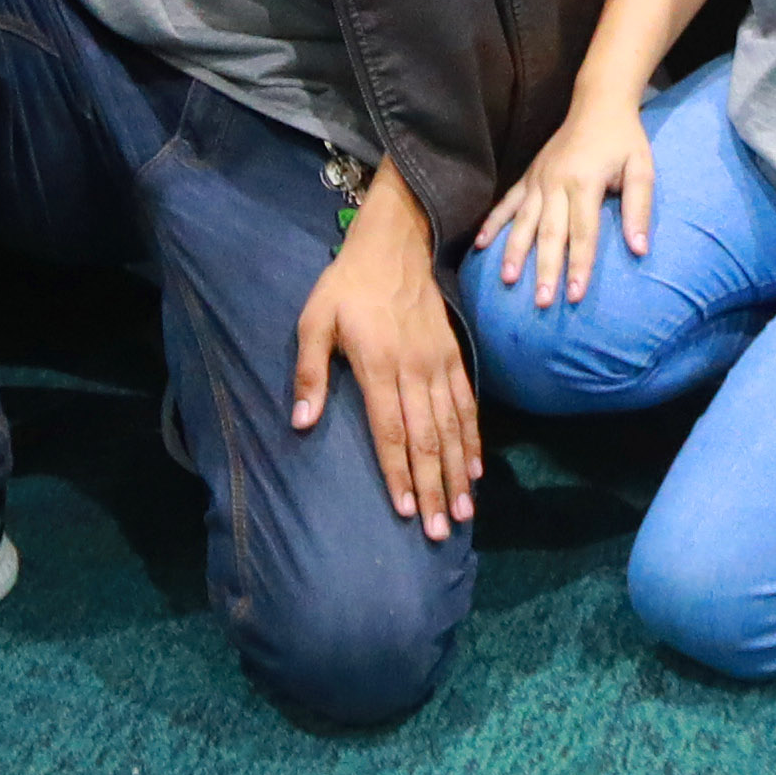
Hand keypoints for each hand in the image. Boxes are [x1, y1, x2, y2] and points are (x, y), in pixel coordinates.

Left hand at [288, 185, 481, 535]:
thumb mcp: (314, 320)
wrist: (396, 244)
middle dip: (433, 488)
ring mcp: (439, 364)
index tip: (405, 511)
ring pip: (452, 428)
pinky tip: (475, 470)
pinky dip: (473, 439)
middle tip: (438, 530)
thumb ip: (309, 372)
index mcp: (378, 364)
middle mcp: (414, 370)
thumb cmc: (346, 286)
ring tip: (462, 512)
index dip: (398, 472)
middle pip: (427, 439)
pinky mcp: (454, 356)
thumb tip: (300, 422)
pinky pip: (467, 404)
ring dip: (457, 473)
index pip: (390, 430)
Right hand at [479, 87, 651, 310]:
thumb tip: (640, 250)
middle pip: (550, 233)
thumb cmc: (624, 140)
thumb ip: (638, 209)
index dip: (580, 265)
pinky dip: (493, 223)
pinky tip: (480, 244)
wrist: (598, 103)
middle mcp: (556, 182)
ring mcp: (538, 179)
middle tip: (543, 301)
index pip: (583, 232)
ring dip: (514, 251)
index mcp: (585, 181)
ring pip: (523, 221)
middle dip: (546, 268)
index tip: (576, 295)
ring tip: (508, 279)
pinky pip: (508, 202)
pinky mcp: (529, 176)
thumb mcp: (642, 169)